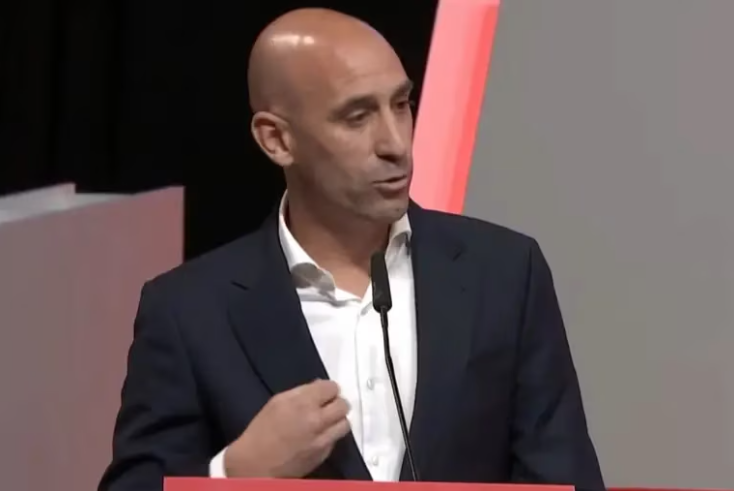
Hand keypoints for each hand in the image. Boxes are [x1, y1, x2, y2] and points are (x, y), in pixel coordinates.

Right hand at [224, 379, 350, 477]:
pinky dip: (331, 435)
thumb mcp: (277, 402)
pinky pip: (336, 439)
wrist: (256, 464)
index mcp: (302, 402)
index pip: (332, 387)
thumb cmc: (261, 431)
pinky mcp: (324, 454)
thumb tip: (319, 387)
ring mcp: (322, 438)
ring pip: (345, 423)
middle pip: (343, 404)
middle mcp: (316, 419)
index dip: (329, 389)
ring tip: (327, 421)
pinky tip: (319, 435)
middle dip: (336, 403)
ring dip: (337, 420)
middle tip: (328, 406)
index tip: (324, 393)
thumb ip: (301, 393)